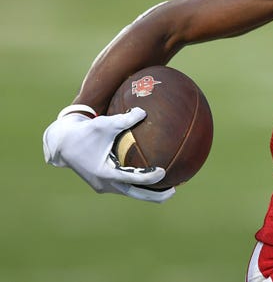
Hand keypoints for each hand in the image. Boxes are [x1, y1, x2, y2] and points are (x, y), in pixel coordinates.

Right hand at [43, 105, 174, 202]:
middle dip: (154, 196)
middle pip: (134, 194)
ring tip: (169, 187)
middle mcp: (104, 183)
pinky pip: (125, 185)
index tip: (163, 172)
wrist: (63, 143)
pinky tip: (153, 175)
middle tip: (173, 192)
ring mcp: (104, 185)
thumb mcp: (104, 124)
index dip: (148, 177)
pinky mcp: (104, 182)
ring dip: (147, 191)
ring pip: (129, 191)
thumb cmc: (85, 132)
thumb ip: (124, 120)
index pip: (131, 179)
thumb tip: (144, 112)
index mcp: (104, 173)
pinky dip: (138, 183)